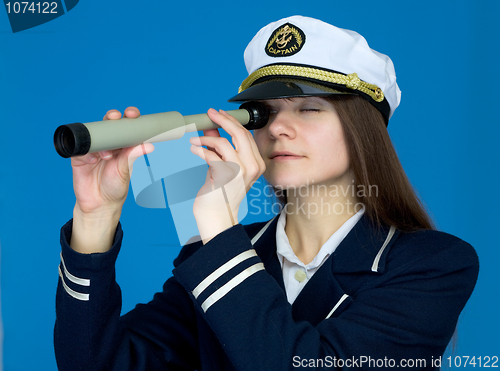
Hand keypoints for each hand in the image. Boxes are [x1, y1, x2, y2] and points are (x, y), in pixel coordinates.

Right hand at [70, 107, 153, 252]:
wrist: (99, 205)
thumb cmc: (115, 187)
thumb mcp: (125, 171)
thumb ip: (132, 157)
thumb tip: (149, 145)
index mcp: (122, 145)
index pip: (126, 127)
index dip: (129, 117)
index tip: (132, 114)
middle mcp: (108, 144)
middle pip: (108, 124)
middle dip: (112, 118)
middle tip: (115, 117)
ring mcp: (93, 149)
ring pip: (94, 135)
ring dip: (100, 140)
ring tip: (107, 156)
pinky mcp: (79, 157)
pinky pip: (80, 149)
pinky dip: (87, 153)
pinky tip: (92, 161)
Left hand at [189, 108, 265, 243]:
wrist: (216, 215)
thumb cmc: (220, 193)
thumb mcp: (222, 165)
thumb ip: (219, 147)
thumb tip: (211, 127)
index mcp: (256, 164)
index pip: (246, 135)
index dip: (232, 122)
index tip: (219, 114)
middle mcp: (252, 167)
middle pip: (240, 134)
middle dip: (223, 120)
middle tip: (209, 114)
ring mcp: (240, 172)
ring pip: (223, 142)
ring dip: (205, 138)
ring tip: (194, 140)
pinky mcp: (226, 176)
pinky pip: (211, 155)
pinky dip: (200, 149)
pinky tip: (194, 149)